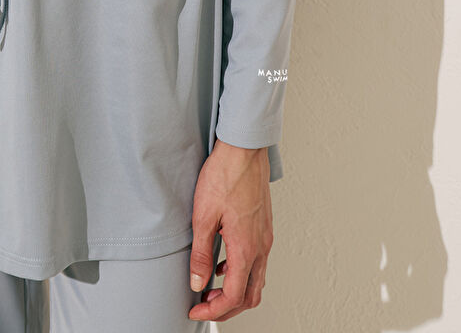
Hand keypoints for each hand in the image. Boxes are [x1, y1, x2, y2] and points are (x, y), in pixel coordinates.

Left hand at [187, 140, 272, 321]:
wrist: (244, 149)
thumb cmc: (225, 175)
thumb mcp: (203, 216)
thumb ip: (201, 254)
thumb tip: (198, 283)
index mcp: (246, 248)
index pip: (234, 296)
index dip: (214, 311)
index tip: (196, 310)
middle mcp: (261, 247)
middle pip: (250, 296)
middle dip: (227, 309)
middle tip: (204, 306)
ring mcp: (265, 237)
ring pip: (256, 280)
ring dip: (236, 291)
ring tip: (212, 287)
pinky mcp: (264, 227)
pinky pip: (258, 262)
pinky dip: (242, 272)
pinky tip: (225, 263)